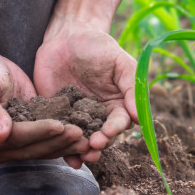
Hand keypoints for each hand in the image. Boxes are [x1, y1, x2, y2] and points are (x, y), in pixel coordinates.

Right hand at [0, 46, 87, 163]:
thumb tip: (0, 136)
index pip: (14, 138)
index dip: (37, 132)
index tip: (59, 125)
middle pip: (30, 148)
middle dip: (57, 141)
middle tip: (80, 133)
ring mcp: (11, 146)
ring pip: (41, 150)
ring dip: (64, 145)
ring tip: (85, 139)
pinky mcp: (26, 138)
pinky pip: (46, 143)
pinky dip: (63, 141)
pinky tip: (82, 137)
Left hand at [34, 16, 138, 163]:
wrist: (66, 36)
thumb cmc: (98, 46)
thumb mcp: (119, 61)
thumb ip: (131, 85)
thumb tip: (138, 116)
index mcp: (117, 103)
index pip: (120, 122)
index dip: (115, 129)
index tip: (109, 132)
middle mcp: (99, 115)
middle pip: (102, 137)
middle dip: (99, 144)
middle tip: (93, 146)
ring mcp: (77, 117)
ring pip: (82, 140)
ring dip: (82, 151)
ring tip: (80, 156)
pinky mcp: (56, 116)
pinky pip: (60, 134)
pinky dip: (62, 148)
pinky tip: (65, 158)